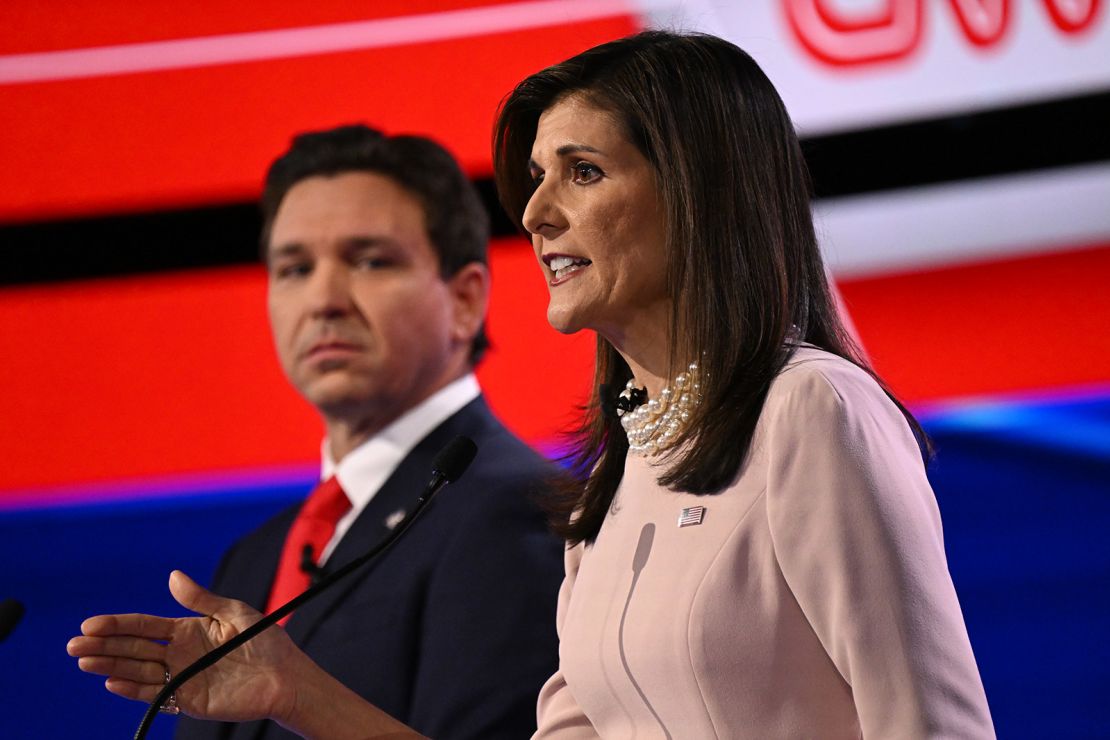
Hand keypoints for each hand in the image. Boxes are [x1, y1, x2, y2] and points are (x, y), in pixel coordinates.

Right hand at [67, 570, 300, 722]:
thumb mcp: (233, 612)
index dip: (117, 624)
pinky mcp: (188, 700)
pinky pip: (156, 694)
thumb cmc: (264, 641)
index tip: (90, 624)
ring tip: (84, 661)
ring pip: (138, 670)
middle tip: (74, 645)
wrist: (285, 675)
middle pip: (133, 648)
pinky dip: (133, 688)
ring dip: (110, 665)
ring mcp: (181, 677)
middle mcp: (179, 654)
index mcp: (187, 629)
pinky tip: (112, 680)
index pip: (144, 625)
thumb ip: (201, 599)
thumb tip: (171, 576)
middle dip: (103, 645)